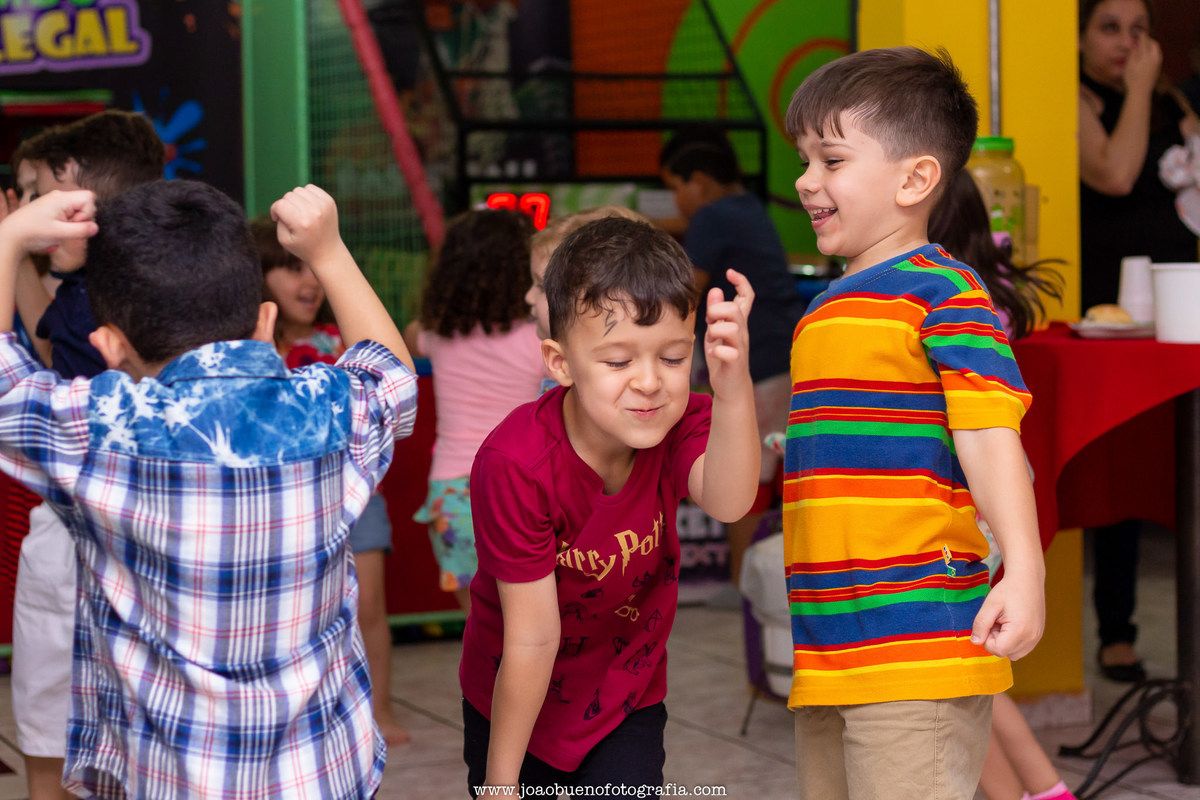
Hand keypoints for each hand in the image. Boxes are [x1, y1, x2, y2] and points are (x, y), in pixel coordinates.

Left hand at [0, 190, 96, 255]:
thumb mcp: (59, 234)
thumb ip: (80, 230)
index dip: (88, 213)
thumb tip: (96, 228)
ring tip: (60, 230)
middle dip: (82, 218)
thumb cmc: (33, 233)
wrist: (11, 236)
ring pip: (77, 209)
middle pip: (84, 203)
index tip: (75, 223)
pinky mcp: (51, 208)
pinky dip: (67, 223)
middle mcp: (59, 196)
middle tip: (68, 228)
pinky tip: (57, 229)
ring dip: (74, 222)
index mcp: (61, 198)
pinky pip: (68, 213)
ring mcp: (54, 202)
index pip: (89, 198)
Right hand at [269, 184, 343, 267]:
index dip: (274, 211)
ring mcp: (323, 206)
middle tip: (291, 218)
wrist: (327, 252)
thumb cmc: (303, 247)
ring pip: (299, 190)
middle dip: (286, 205)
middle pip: (288, 195)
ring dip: (296, 199)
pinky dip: (306, 195)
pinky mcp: (329, 201)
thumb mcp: (283, 239)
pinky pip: (311, 188)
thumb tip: (284, 202)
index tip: (277, 219)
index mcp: (301, 223)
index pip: (280, 205)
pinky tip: (308, 207)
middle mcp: (314, 212)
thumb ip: (279, 219)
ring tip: (300, 212)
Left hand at [703, 268, 753, 397]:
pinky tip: (712, 353)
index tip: (730, 272)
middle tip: (709, 321)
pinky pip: (730, 352)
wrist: (730, 386)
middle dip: (717, 310)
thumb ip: (715, 312)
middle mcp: (742, 332)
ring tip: (711, 340)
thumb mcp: (715, 330)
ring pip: (733, 328)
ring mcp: (740, 347)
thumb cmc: (722, 356)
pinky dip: (717, 351)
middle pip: (735, 309)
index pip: (747, 296)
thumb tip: (715, 289)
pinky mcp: (736, 362)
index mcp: (738, 322)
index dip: (742, 282)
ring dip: (716, 331)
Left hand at [969, 574, 1044, 660]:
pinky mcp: (1038, 635)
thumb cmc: (1008, 590)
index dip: (987, 638)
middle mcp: (1032, 638)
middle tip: (998, 620)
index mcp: (1020, 631)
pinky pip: (1021, 648)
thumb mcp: (990, 605)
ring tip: (1005, 621)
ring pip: (1013, 653)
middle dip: (996, 639)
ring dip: (1004, 641)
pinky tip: (1012, 624)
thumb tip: (975, 642)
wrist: (1027, 579)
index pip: (997, 650)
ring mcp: (1037, 638)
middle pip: (1005, 653)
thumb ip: (980, 625)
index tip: (990, 622)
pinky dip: (1013, 640)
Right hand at [1123, 33, 1161, 95]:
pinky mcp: (1157, 69)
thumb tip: (1135, 44)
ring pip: (1156, 50)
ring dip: (1150, 47)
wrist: (1140, 93)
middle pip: (1153, 44)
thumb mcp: (1129, 65)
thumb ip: (1133, 53)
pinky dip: (1151, 53)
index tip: (1137, 31)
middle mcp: (1155, 57)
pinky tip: (1145, 57)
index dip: (1141, 35)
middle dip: (1147, 40)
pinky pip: (1156, 56)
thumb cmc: (1132, 79)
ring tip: (1142, 47)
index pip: (1145, 41)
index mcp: (1147, 55)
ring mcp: (1157, 63)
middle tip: (1140, 39)